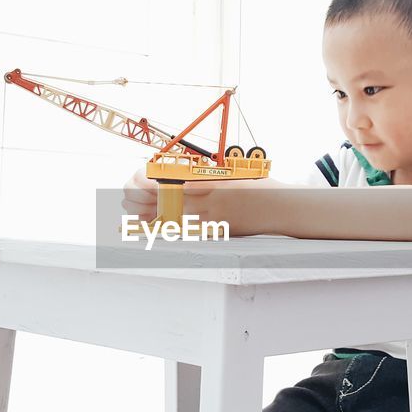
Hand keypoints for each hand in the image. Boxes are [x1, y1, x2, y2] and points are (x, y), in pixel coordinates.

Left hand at [119, 168, 277, 235]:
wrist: (283, 207)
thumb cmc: (261, 188)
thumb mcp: (235, 177)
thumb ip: (210, 178)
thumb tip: (183, 179)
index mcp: (216, 182)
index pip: (179, 182)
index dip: (156, 183)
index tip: (139, 181)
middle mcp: (215, 200)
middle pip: (175, 201)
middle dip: (150, 202)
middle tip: (127, 203)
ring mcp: (220, 217)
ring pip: (181, 219)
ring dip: (156, 220)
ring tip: (133, 222)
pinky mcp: (225, 231)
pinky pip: (195, 232)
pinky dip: (176, 232)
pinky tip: (161, 234)